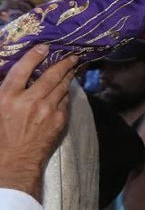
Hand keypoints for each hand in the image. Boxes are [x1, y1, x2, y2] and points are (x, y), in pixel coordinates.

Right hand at [0, 46, 76, 198]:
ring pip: (62, 87)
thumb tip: (15, 77)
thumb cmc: (0, 136)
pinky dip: (65, 93)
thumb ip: (6, 91)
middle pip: (50, 75)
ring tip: (72, 68)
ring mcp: (47, 111)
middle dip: (63, 63)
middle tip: (71, 56)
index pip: (23, 69)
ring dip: (68, 76)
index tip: (44, 47)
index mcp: (7, 97)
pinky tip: (66, 89)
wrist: (14, 162)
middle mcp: (29, 101)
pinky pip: (65, 101)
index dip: (34, 56)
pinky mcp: (58, 120)